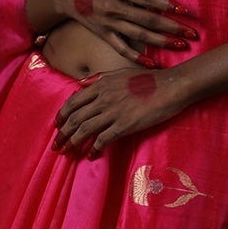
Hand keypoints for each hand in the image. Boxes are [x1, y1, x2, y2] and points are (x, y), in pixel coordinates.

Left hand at [52, 65, 190, 157]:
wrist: (171, 86)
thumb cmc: (149, 79)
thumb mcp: (120, 72)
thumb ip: (99, 78)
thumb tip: (81, 83)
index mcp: (101, 84)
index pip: (73, 102)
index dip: (62, 115)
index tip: (57, 125)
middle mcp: (104, 97)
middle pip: (76, 118)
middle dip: (63, 133)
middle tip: (57, 145)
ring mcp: (114, 111)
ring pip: (85, 129)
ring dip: (73, 143)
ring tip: (68, 152)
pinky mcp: (125, 124)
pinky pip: (104, 139)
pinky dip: (95, 148)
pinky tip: (92, 155)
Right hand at [56, 0, 199, 63]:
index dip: (165, 4)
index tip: (183, 10)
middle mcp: (115, 8)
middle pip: (147, 19)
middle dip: (171, 27)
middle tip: (191, 32)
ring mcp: (109, 23)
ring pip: (139, 35)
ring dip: (161, 41)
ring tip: (180, 45)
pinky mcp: (104, 35)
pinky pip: (121, 48)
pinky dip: (136, 57)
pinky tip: (152, 64)